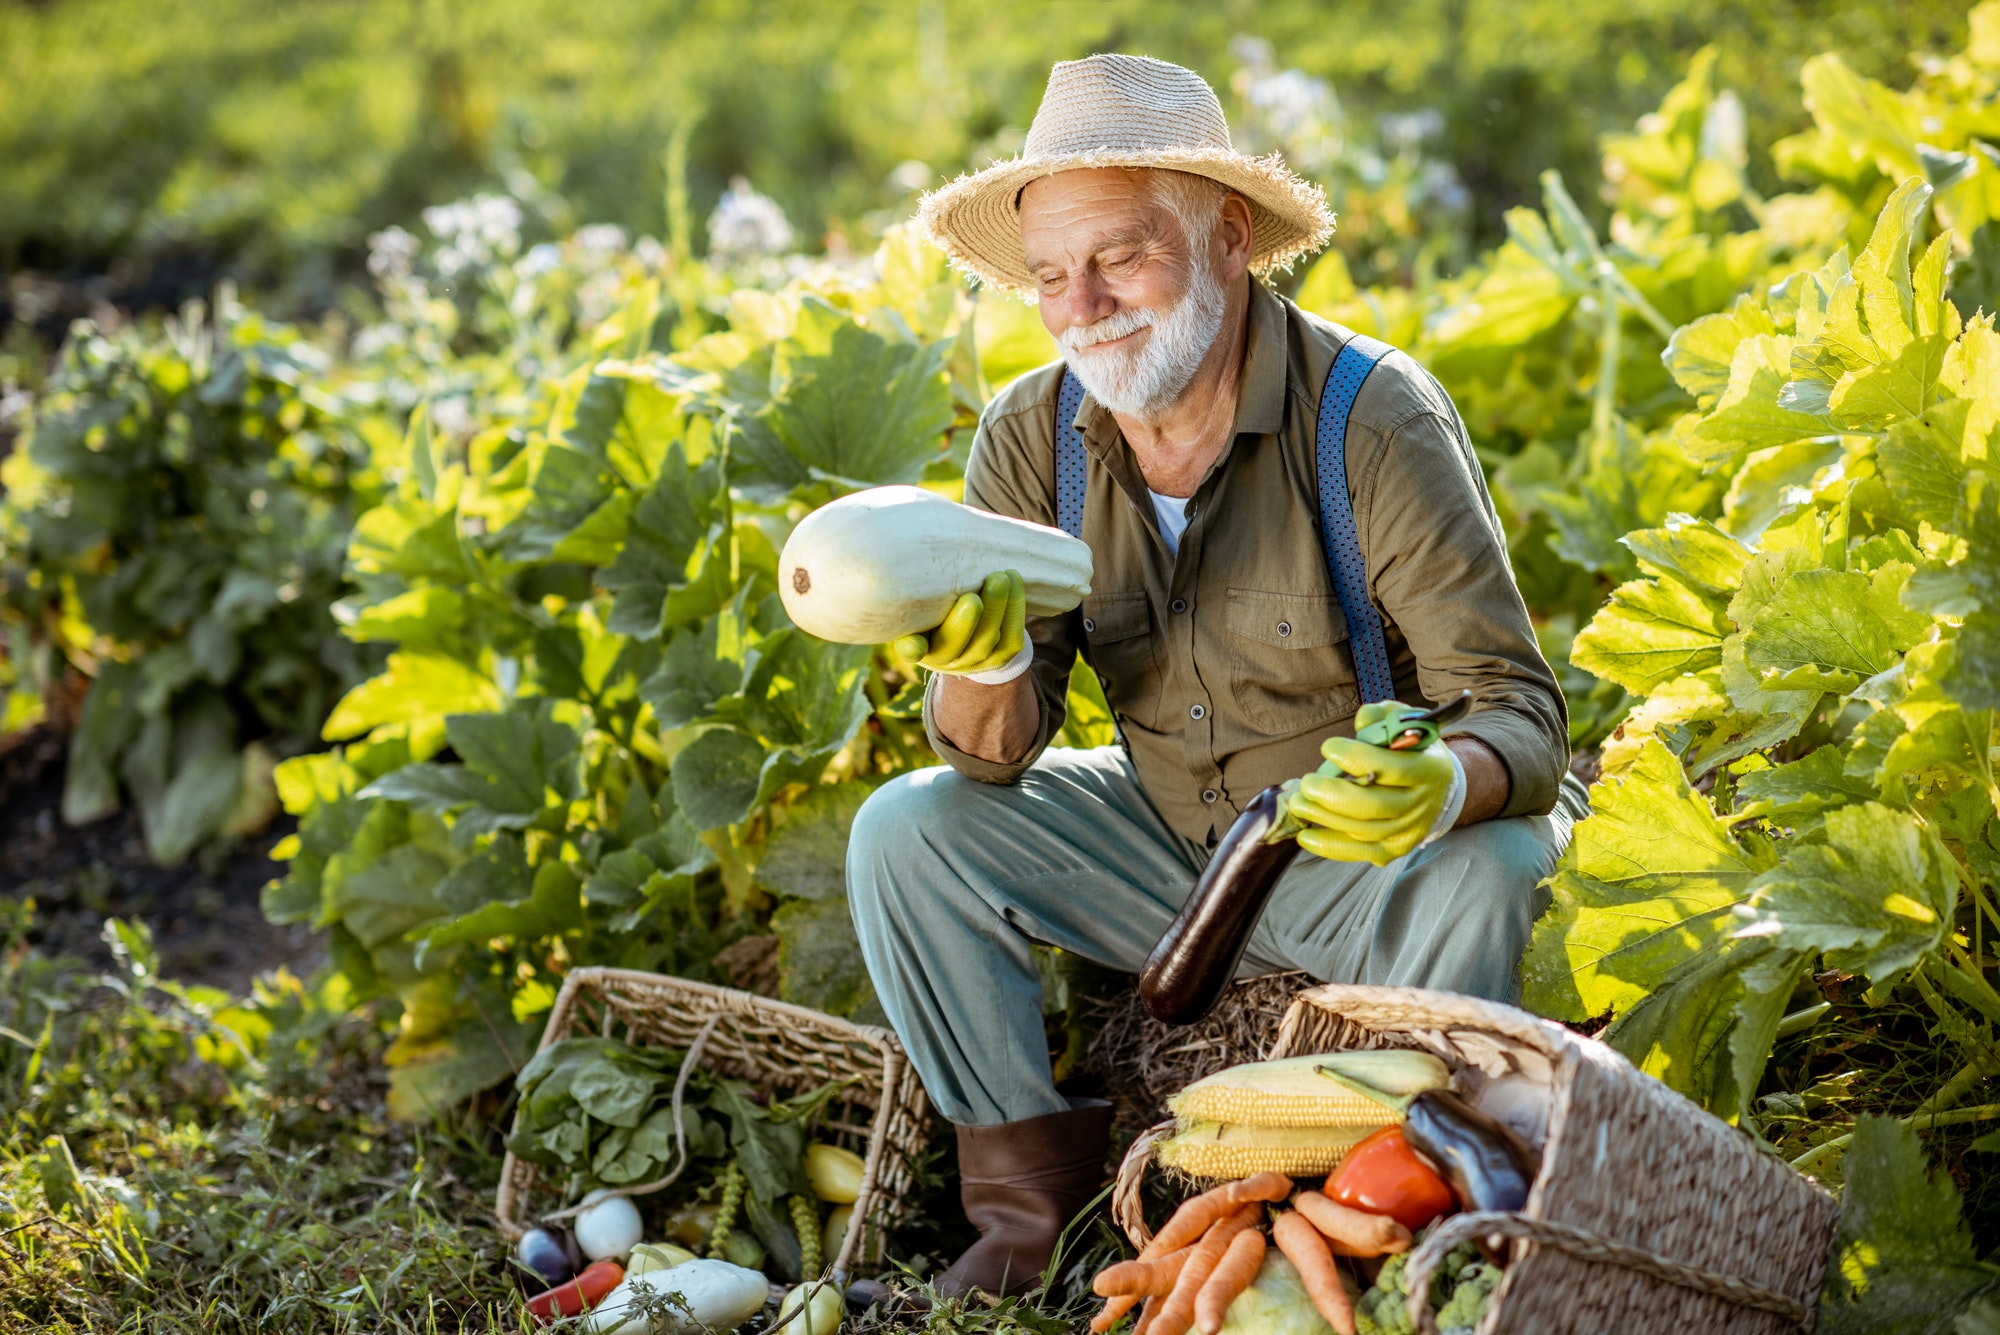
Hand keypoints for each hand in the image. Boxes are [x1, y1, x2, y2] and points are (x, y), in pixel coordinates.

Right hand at [892, 570, 1026, 674]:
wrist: (971, 623)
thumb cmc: (938, 601)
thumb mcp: (922, 597)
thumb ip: (915, 589)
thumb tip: (906, 558)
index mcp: (917, 644)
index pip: (911, 649)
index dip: (912, 648)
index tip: (916, 645)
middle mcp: (945, 659)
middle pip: (955, 644)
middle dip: (966, 622)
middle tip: (973, 596)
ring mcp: (975, 660)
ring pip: (987, 640)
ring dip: (997, 608)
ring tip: (1002, 577)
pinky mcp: (1002, 656)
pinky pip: (1012, 637)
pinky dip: (1014, 608)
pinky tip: (1014, 582)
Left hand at [1284, 701, 1457, 864]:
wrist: (1437, 786)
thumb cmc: (1412, 750)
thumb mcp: (1405, 724)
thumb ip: (1383, 718)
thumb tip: (1362, 721)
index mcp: (1428, 769)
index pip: (1390, 767)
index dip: (1355, 758)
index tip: (1328, 747)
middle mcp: (1422, 803)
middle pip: (1373, 805)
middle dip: (1332, 795)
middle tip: (1306, 783)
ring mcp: (1409, 829)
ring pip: (1363, 830)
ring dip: (1323, 818)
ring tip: (1298, 804)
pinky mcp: (1395, 848)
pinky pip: (1360, 852)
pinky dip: (1329, 846)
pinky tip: (1304, 837)